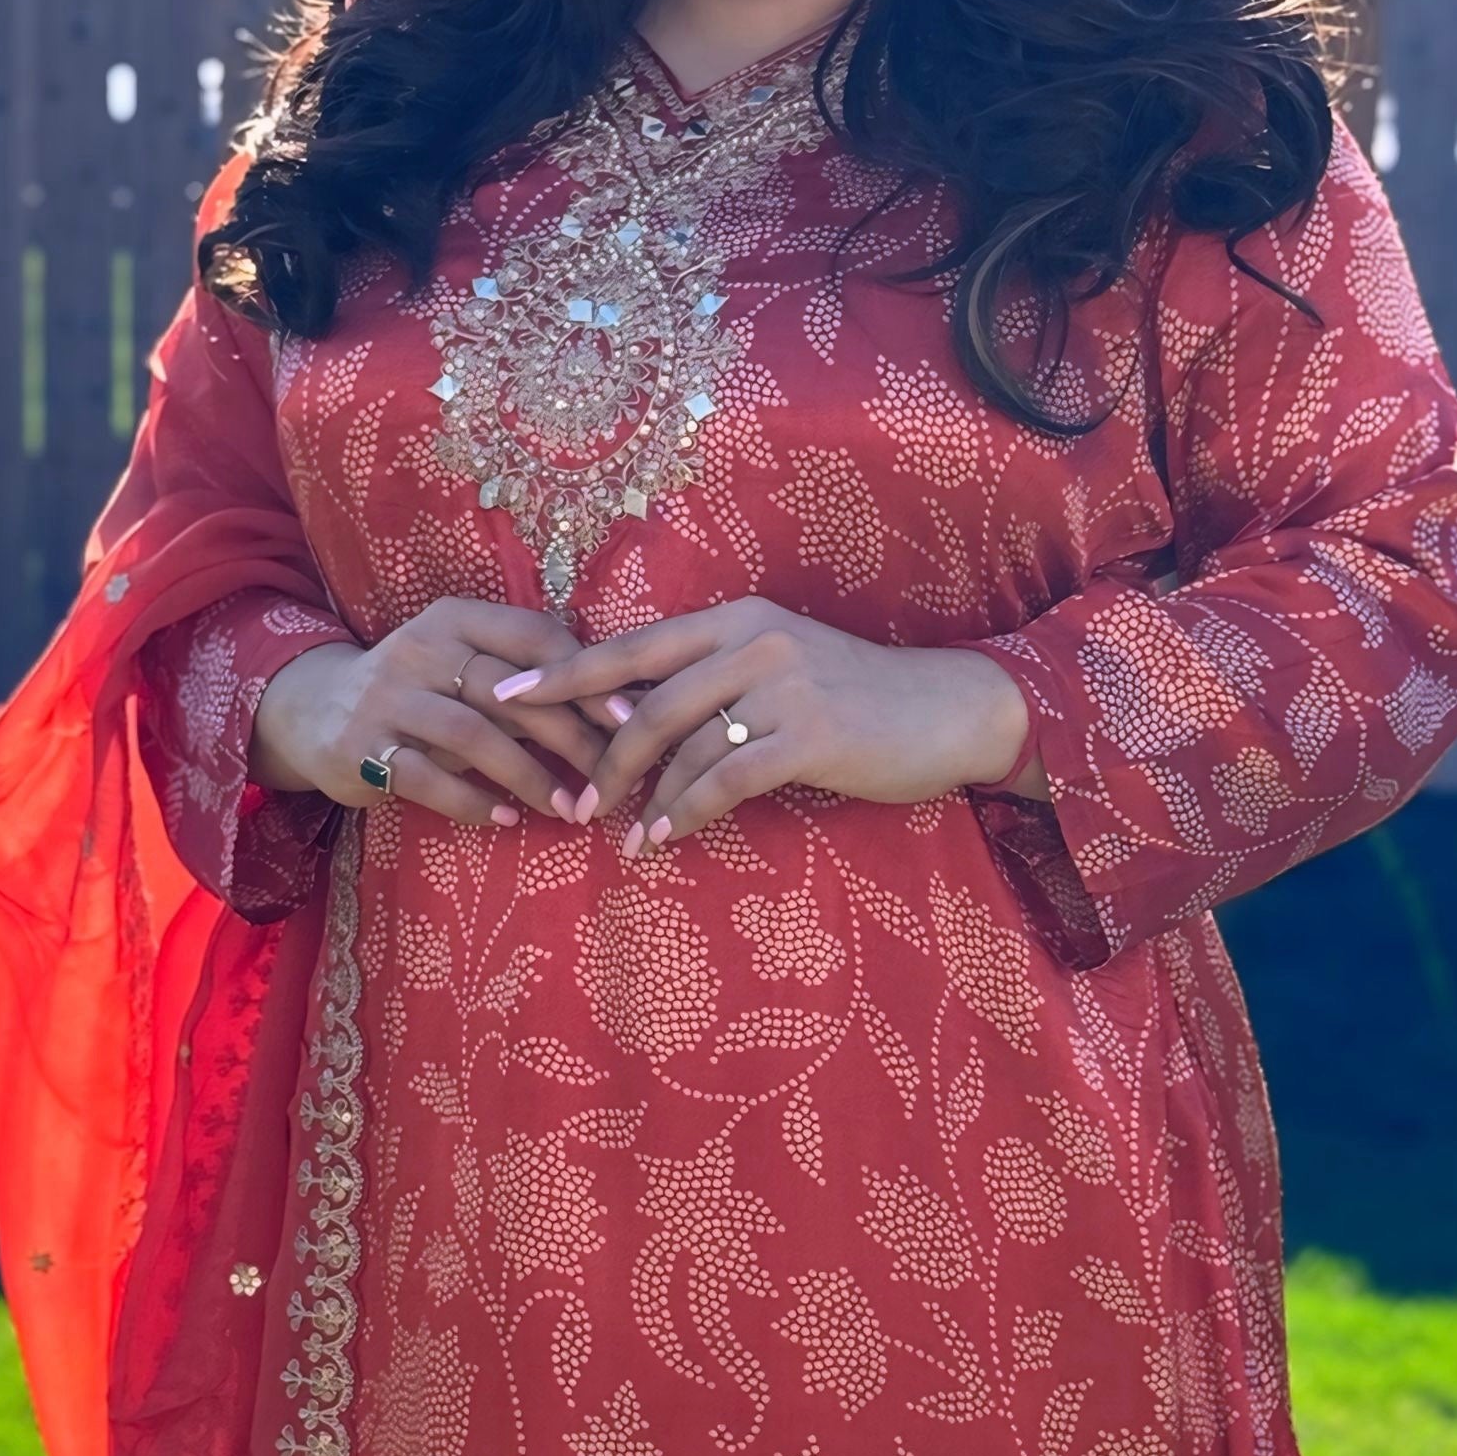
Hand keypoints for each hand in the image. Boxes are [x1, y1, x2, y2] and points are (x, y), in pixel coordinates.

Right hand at [250, 597, 615, 827]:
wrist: (316, 711)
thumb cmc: (420, 690)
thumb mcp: (466, 669)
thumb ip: (526, 683)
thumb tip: (618, 710)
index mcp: (455, 618)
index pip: (534, 636)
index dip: (586, 678)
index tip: (629, 719)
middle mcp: (420, 649)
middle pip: (510, 691)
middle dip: (569, 737)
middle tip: (609, 777)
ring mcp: (388, 698)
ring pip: (472, 735)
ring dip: (527, 776)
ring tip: (567, 809)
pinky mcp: (362, 747)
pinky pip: (424, 777)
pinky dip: (471, 801)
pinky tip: (505, 820)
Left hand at [495, 596, 1033, 848]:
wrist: (950, 708)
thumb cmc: (858, 696)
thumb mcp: (781, 668)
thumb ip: (716, 682)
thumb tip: (635, 721)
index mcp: (736, 617)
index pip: (631, 646)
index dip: (565, 673)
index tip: (506, 695)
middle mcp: (753, 639)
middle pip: (645, 701)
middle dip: (599, 757)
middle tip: (570, 803)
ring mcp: (782, 683)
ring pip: (682, 745)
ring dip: (644, 798)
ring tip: (622, 837)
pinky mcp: (809, 734)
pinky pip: (725, 779)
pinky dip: (688, 811)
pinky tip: (667, 838)